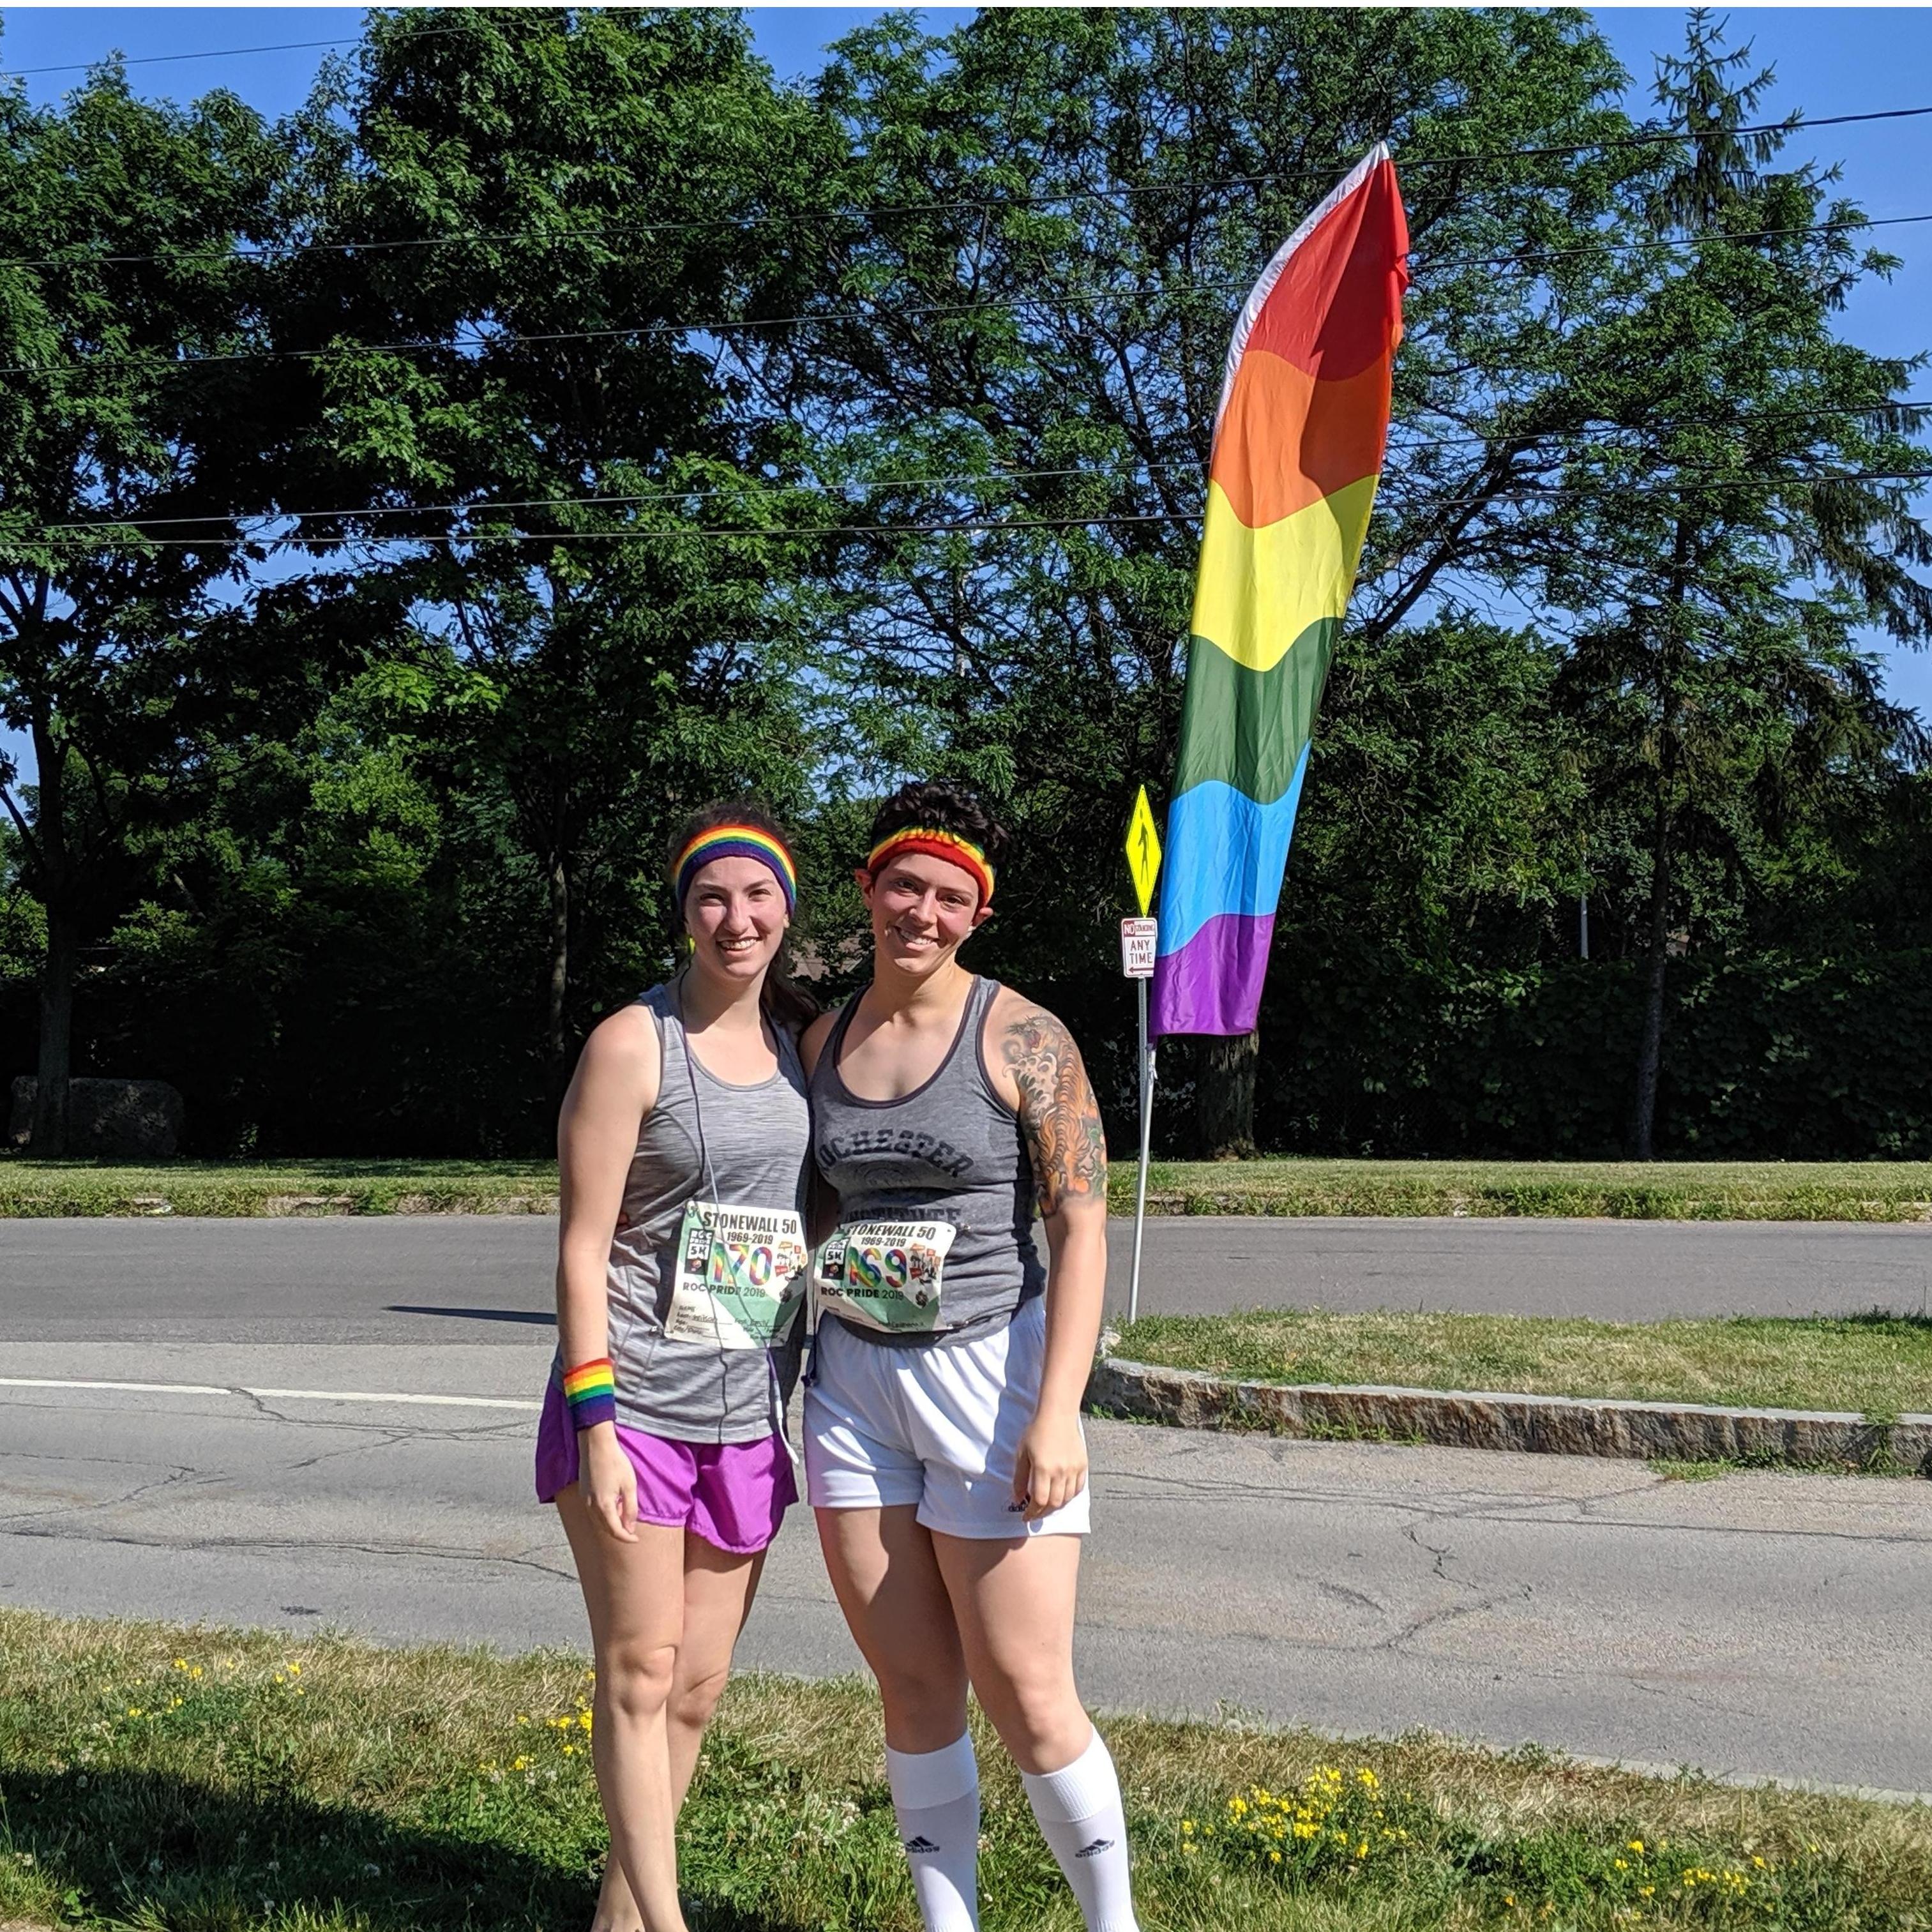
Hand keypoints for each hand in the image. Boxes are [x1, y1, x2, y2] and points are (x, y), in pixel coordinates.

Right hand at [578, 1423, 637, 1541]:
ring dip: (611, 1523)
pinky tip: (613, 1503)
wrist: (596, 1445)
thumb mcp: (629, 1486)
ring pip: (598, 1522)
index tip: (636, 1539)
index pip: (615, 1531)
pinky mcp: (582, 1493)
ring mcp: (584, 1500)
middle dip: (619, 1531)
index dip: (627, 1538)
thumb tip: (630, 1528)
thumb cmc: (616, 1462)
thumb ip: (631, 1509)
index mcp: (603, 1506)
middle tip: (632, 1525)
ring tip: (623, 1511)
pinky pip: (592, 1512)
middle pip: (605, 1529)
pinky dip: (603, 1514)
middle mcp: (590, 1506)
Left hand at [1012, 1406, 1087, 1521]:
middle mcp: (1060, 1471)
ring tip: (1048, 1504)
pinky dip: (1070, 1495)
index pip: (1039, 1501)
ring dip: (1056, 1505)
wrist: (1057, 1415)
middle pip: (1054, 1503)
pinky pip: (1078, 1488)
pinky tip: (1062, 1494)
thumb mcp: (1021, 1453)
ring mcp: (1073, 1469)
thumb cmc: (1036, 1431)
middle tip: (1036, 1513)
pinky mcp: (1082, 1465)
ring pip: (1067, 1498)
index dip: (1032, 1512)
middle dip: (1043, 1512)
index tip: (1026, 1516)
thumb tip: (1018, 1498)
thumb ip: (1019, 1478)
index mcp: (1043, 1469)